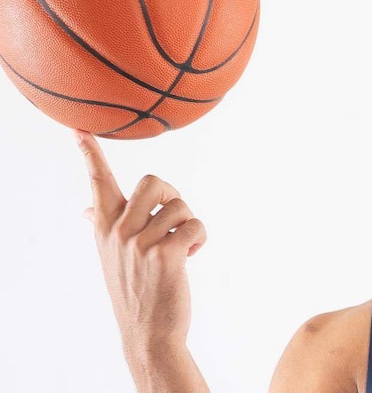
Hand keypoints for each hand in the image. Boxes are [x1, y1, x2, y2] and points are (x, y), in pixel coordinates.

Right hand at [77, 129, 206, 351]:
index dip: (90, 155)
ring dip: (190, 226)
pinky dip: (200, 239)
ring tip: (182, 248)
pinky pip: (195, 226)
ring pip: (181, 207)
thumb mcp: (110, 257)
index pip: (97, 184)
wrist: (148, 332)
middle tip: (175, 219)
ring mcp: (140, 243)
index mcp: (105, 228)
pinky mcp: (165, 254)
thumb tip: (86, 208)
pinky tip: (191, 257)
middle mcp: (118, 232)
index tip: (79, 130)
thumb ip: (103, 227)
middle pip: (153, 182)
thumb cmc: (135, 290)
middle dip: (173, 195)